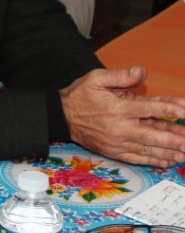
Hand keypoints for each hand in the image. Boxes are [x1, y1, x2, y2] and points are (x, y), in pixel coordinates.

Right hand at [61, 67, 184, 166]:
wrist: (60, 116)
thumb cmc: (80, 95)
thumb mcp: (96, 78)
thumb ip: (120, 75)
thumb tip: (142, 71)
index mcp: (118, 108)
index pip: (151, 108)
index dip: (172, 109)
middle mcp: (120, 127)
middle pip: (154, 134)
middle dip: (176, 138)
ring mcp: (117, 142)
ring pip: (148, 148)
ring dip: (169, 152)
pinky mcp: (113, 151)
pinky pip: (136, 157)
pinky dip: (152, 160)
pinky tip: (167, 161)